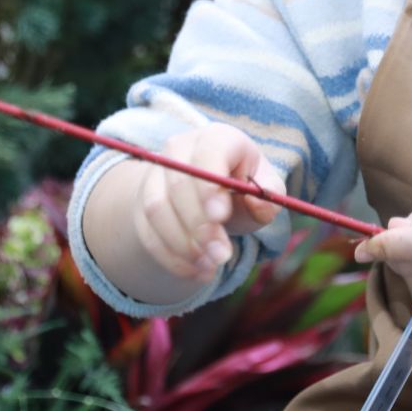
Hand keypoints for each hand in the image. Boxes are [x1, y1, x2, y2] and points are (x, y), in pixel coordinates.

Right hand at [132, 125, 284, 284]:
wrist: (211, 192)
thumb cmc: (243, 187)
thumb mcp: (265, 186)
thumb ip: (269, 194)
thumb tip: (259, 203)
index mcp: (217, 138)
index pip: (207, 153)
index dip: (209, 186)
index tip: (219, 217)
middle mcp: (180, 149)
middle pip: (179, 184)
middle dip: (199, 225)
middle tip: (222, 255)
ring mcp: (156, 175)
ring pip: (158, 209)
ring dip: (183, 244)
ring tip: (211, 267)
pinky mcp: (142, 202)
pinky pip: (147, 231)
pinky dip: (170, 256)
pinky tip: (196, 272)